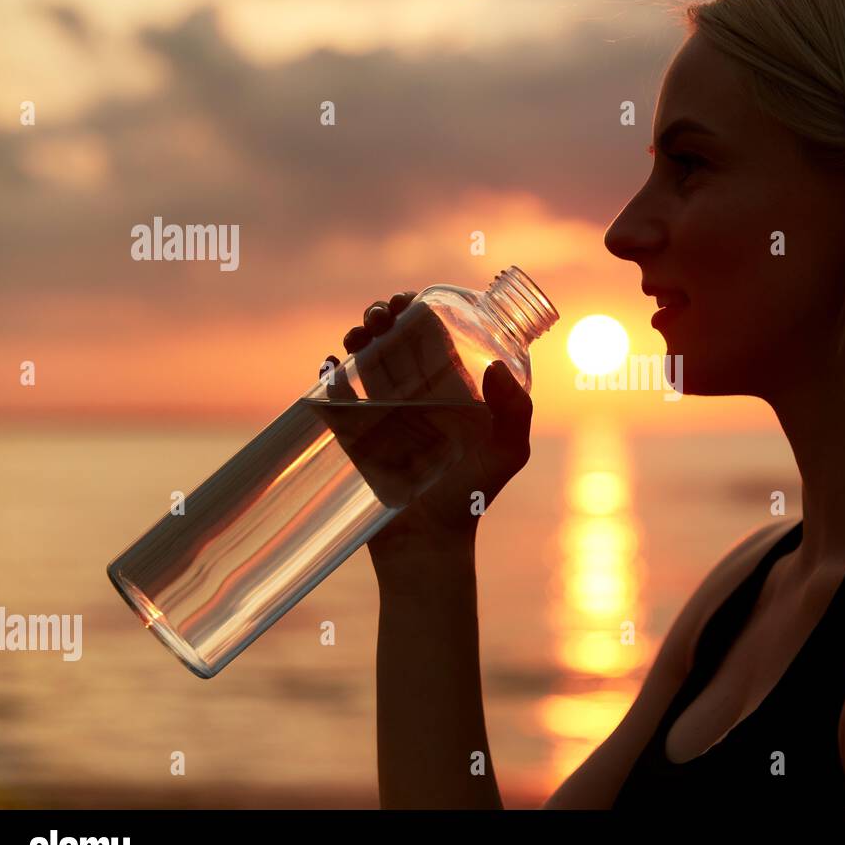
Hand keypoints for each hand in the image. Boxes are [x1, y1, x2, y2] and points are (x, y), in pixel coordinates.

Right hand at [318, 291, 533, 557]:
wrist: (424, 545)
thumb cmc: (471, 500)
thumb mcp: (506, 454)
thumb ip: (515, 413)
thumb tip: (497, 367)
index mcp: (455, 390)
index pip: (437, 336)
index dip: (423, 310)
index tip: (411, 300)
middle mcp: (420, 395)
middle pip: (396, 339)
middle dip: (384, 315)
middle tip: (381, 315)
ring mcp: (384, 412)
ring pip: (365, 358)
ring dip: (358, 335)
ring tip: (358, 334)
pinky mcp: (354, 432)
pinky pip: (337, 392)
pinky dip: (330, 371)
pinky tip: (331, 365)